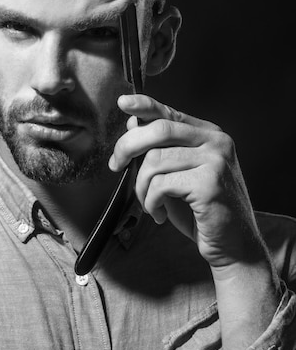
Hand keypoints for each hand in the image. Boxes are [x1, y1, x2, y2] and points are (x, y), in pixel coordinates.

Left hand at [109, 94, 266, 269]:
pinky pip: (161, 184)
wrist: (234, 246)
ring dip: (141, 187)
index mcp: (210, 135)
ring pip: (154, 160)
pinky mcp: (209, 183)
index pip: (171, 113)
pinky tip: (158, 214)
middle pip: (158, 130)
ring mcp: (215, 161)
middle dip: (127, 147)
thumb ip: (160, 150)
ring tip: (149, 204)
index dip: (144, 105)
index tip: (123, 103)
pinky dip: (151, 202)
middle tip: (116, 166)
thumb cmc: (201, 212)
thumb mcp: (178, 175)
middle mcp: (216, 142)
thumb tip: (132, 123)